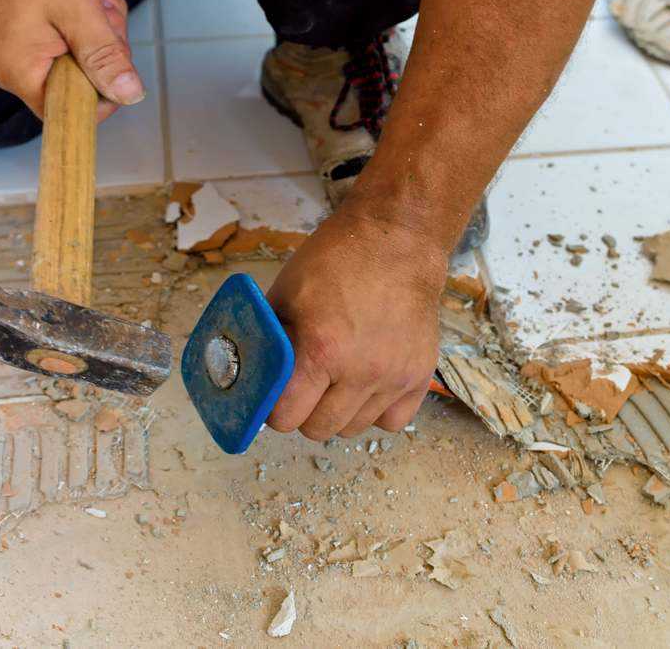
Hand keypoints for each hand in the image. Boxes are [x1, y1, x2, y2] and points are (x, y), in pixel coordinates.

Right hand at [0, 0, 143, 120]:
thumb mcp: (77, 12)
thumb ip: (104, 56)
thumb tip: (129, 94)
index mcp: (21, 73)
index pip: (70, 113)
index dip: (102, 94)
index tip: (114, 61)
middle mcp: (17, 67)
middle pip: (83, 81)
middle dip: (103, 46)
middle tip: (98, 13)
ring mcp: (23, 49)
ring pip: (84, 55)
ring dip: (99, 26)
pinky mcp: (31, 33)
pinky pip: (74, 37)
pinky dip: (88, 16)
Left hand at [265, 210, 446, 440]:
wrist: (397, 241)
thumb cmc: (337, 260)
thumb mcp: (286, 293)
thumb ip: (268, 339)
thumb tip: (250, 374)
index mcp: (322, 349)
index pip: (286, 417)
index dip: (273, 408)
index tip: (275, 394)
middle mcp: (362, 371)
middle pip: (318, 429)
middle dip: (303, 412)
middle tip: (304, 386)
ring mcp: (395, 376)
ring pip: (353, 429)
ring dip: (338, 412)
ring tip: (336, 381)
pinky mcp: (420, 375)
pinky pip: (393, 421)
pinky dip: (376, 411)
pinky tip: (367, 386)